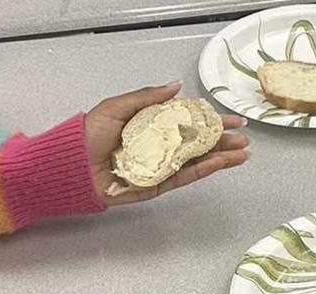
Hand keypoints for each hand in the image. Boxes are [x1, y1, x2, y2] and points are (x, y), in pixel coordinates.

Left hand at [85, 81, 249, 205]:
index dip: (209, 120)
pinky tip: (220, 163)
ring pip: (195, 162)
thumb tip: (176, 86)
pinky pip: (183, 178)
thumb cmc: (88, 136)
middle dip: (221, 140)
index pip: (186, 122)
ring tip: (242, 153)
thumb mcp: (117, 107)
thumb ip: (148, 97)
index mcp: (149, 126)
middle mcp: (157, 147)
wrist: (71, 166)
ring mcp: (158, 168)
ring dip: (220, 157)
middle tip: (244, 138)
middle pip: (196, 144)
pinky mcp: (155, 186)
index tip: (231, 118)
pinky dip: (202, 171)